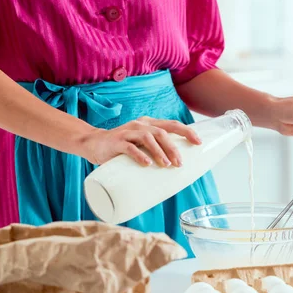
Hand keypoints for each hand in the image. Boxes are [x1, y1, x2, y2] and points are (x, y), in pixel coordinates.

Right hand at [79, 116, 201, 166]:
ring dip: (159, 152)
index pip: (172, 125)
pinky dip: (139, 155)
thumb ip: (154, 150)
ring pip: (148, 138)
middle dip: (173, 148)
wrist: (93, 143)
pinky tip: (147, 164)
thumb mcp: (140, 145)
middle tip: (180, 163)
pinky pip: (130, 147)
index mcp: (149, 124)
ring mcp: (128, 132)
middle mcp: (140, 125)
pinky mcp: (116, 141)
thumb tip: (175, 167)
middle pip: (162, 132)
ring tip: (166, 165)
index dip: (187, 132)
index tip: (198, 142)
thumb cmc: (122, 147)